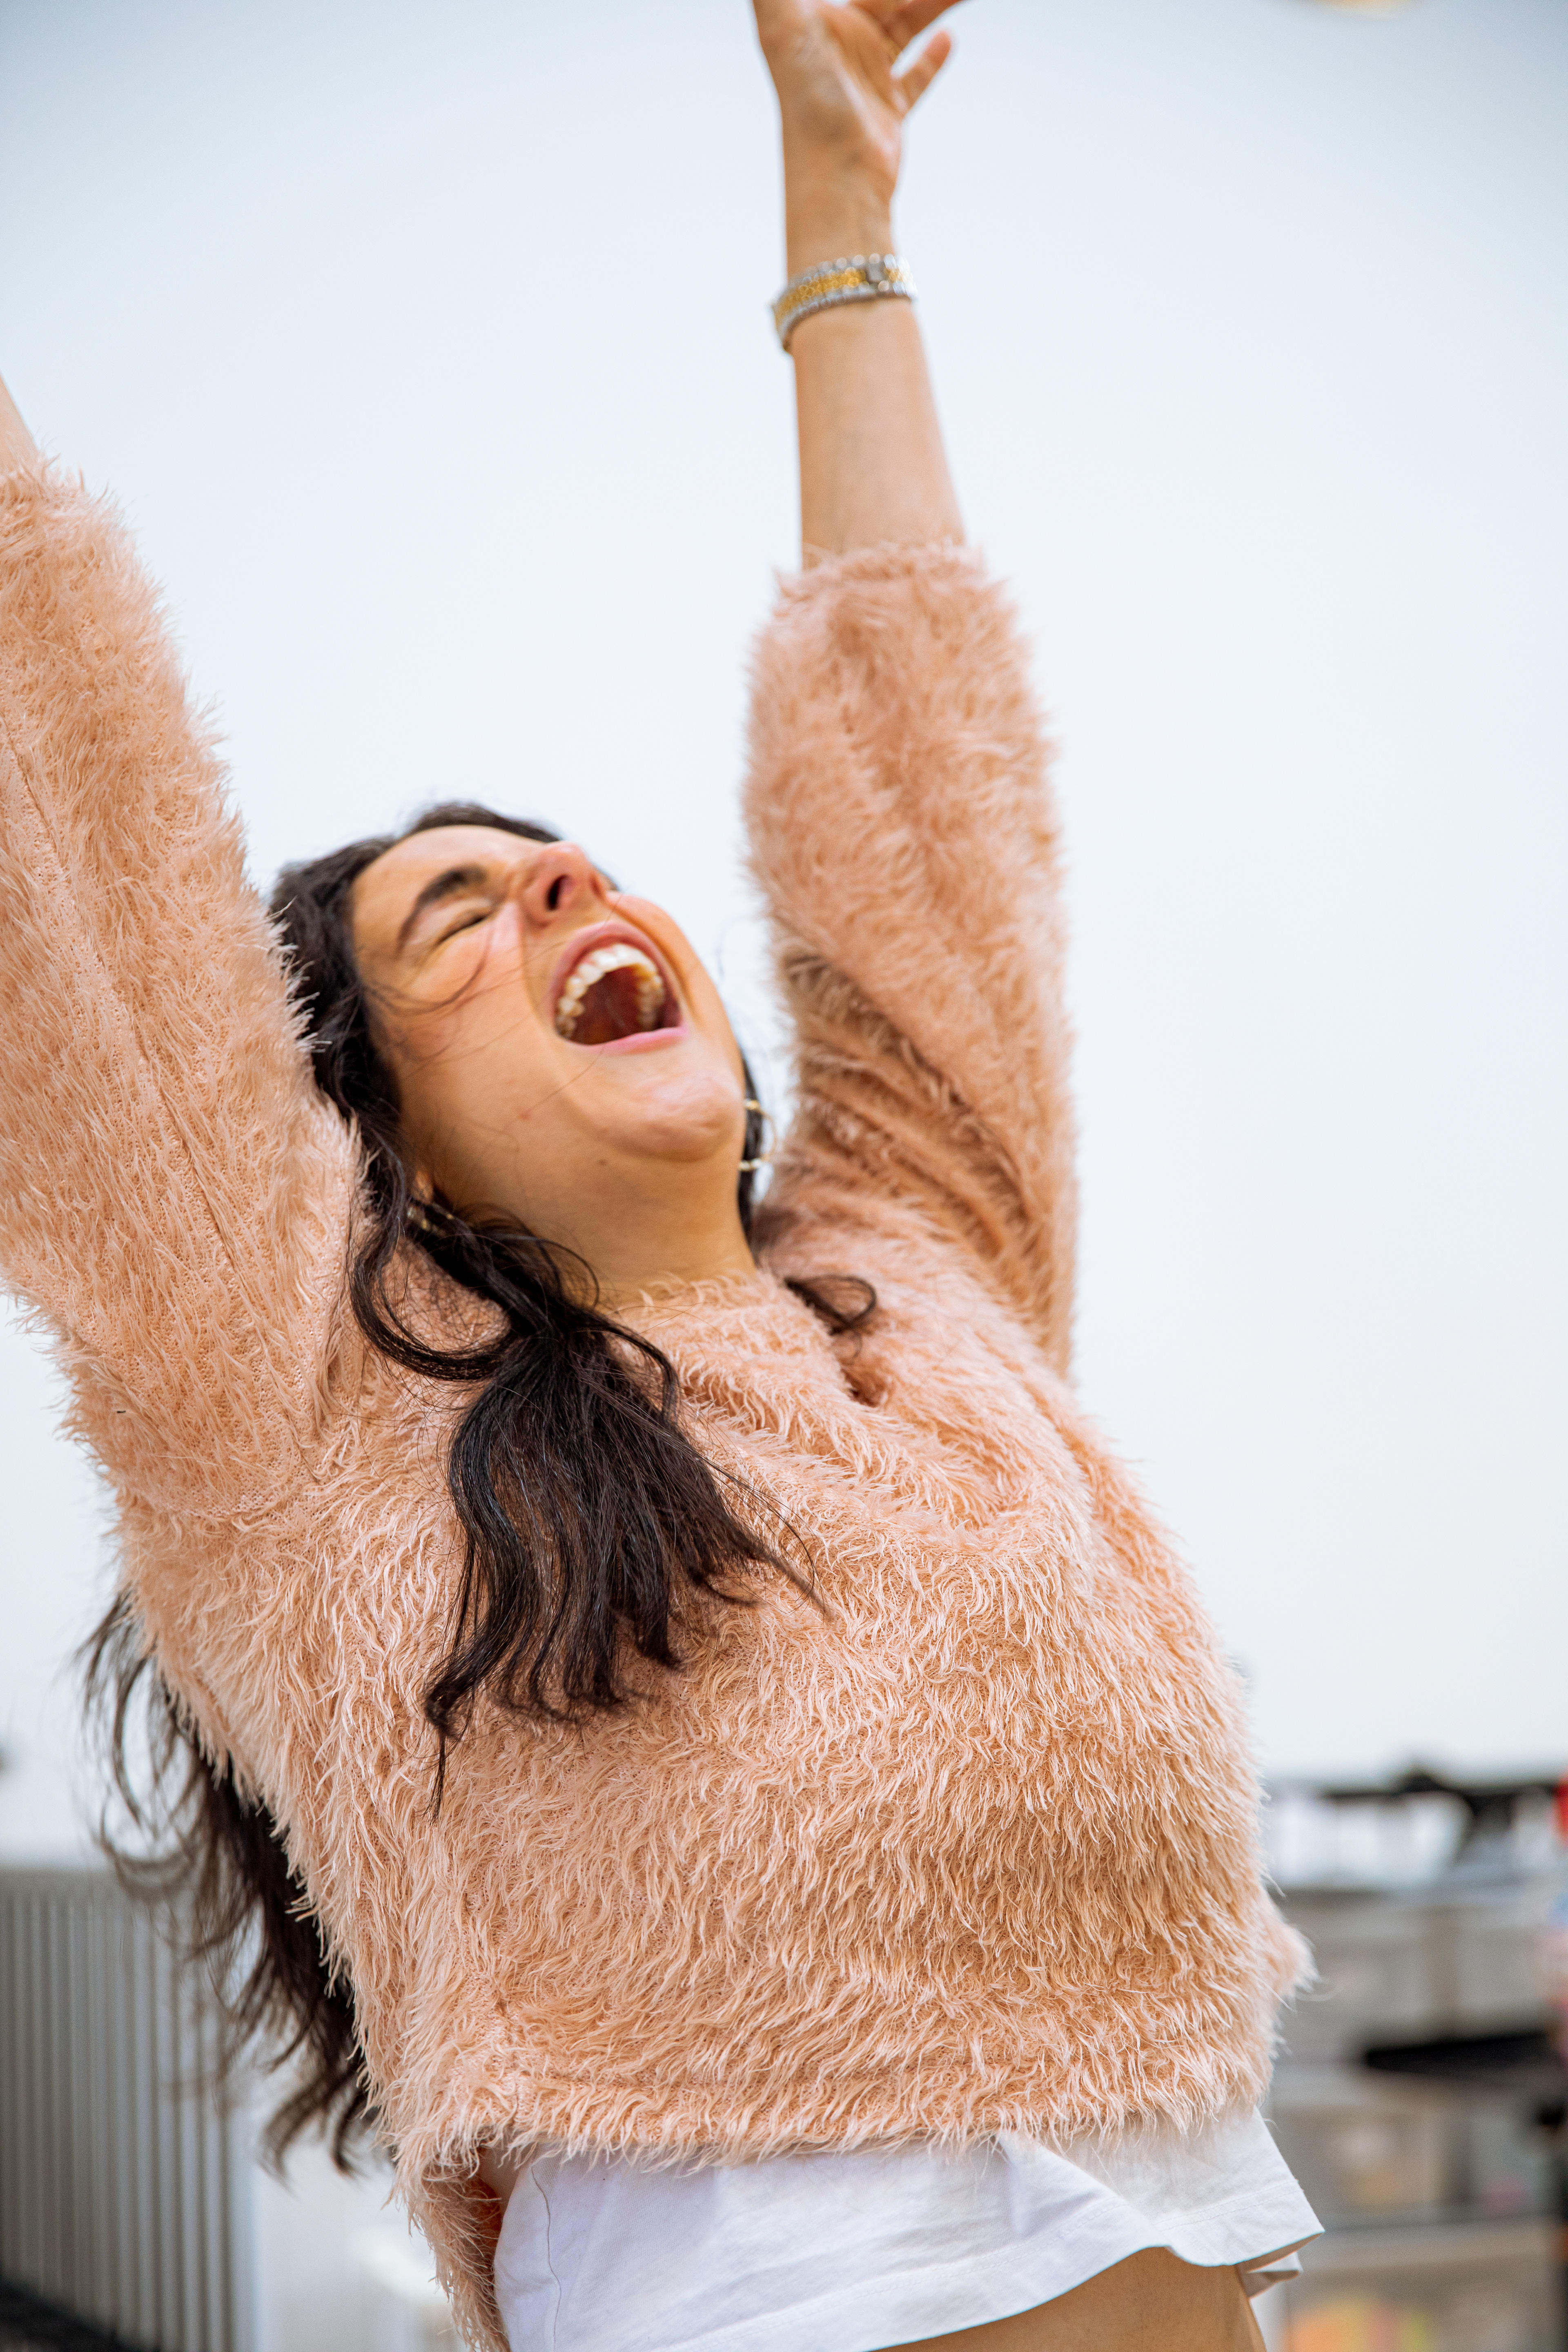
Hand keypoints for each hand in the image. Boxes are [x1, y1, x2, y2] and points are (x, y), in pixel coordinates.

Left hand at [753, 0, 959, 214]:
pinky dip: (932, 58)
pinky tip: (948, 38)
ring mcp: (866, 75)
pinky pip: (914, 76)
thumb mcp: (782, 26)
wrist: (836, 177)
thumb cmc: (807, 104)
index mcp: (819, 19)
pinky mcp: (887, 109)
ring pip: (911, 23)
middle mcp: (842, 43)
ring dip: (937, 3)